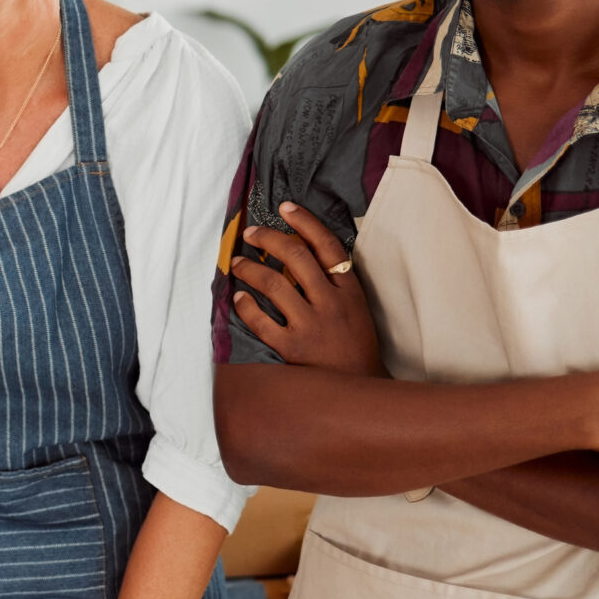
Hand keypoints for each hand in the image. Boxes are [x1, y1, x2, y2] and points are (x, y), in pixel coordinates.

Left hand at [230, 202, 383, 375]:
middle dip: (269, 239)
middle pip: (296, 257)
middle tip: (252, 233)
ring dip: (251, 269)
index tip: (285, 207)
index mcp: (350, 291)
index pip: (327, 246)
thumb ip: (336, 284)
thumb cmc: (355, 348)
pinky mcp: (292, 348)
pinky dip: (246, 306)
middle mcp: (331, 304)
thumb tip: (304, 254)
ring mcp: (311, 326)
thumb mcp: (357, 310)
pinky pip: (261, 321)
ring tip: (237, 263)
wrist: (361, 391)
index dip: (305, 223)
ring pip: (274, 285)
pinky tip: (238, 298)